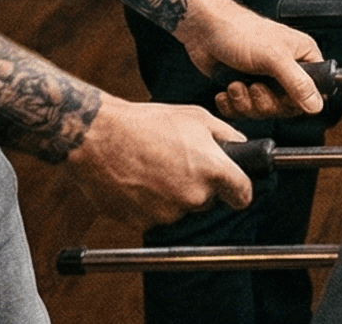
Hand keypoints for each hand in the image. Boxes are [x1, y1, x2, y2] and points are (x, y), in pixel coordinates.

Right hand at [65, 96, 253, 224]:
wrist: (98, 137)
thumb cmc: (147, 123)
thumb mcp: (196, 117)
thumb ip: (228, 135)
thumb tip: (243, 146)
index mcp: (213, 170)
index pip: (243, 195)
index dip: (239, 190)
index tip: (234, 188)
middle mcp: (194, 197)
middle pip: (208, 201)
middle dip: (200, 186)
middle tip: (178, 163)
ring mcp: (168, 214)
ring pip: (181, 209)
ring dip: (174, 195)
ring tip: (154, 167)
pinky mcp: (143, 223)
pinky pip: (156, 216)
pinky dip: (150, 203)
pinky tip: (139, 179)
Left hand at [176, 0, 325, 120]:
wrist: (203, 29)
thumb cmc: (239, 31)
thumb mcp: (274, 57)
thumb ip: (298, 83)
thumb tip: (317, 106)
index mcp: (302, 56)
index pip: (313, 92)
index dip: (297, 101)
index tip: (281, 98)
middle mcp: (285, 69)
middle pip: (286, 106)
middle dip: (265, 102)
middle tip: (254, 87)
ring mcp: (264, 80)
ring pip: (263, 110)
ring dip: (245, 102)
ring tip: (236, 85)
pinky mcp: (243, 88)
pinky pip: (243, 110)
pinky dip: (232, 104)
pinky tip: (226, 91)